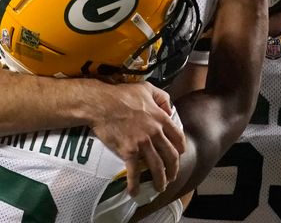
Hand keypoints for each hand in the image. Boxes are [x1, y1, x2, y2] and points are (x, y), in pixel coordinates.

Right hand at [89, 81, 185, 195]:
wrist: (100, 103)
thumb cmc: (121, 94)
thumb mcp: (146, 88)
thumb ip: (162, 97)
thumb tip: (170, 110)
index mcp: (160, 118)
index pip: (178, 137)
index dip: (180, 148)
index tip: (179, 155)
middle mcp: (155, 133)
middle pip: (171, 156)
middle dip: (173, 169)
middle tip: (172, 176)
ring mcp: (142, 143)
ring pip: (157, 166)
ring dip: (160, 180)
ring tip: (160, 187)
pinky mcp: (128, 151)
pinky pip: (134, 171)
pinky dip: (135, 184)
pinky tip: (134, 192)